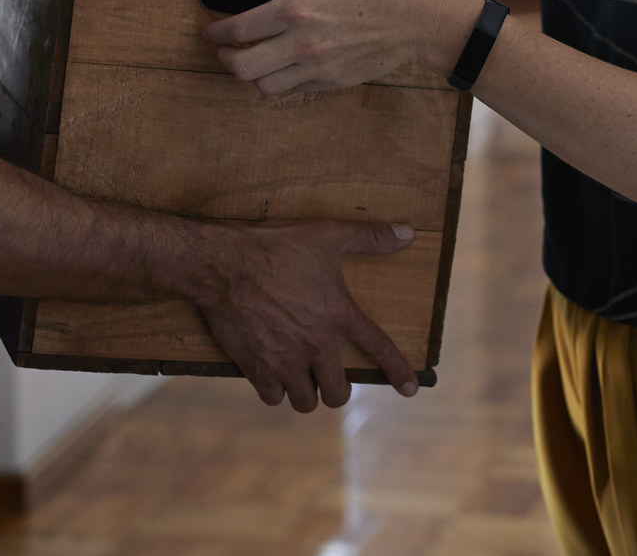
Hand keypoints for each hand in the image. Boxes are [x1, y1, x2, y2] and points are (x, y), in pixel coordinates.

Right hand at [199, 218, 420, 409]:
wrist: (225, 266)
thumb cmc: (277, 248)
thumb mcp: (328, 234)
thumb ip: (370, 237)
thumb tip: (408, 233)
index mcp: (339, 315)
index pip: (379, 348)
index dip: (398, 371)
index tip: (411, 390)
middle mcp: (317, 345)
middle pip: (338, 392)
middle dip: (337, 389)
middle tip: (328, 377)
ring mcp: (287, 361)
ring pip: (306, 402)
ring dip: (308, 394)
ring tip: (303, 380)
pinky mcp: (257, 368)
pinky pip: (273, 398)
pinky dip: (276, 391)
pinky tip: (274, 377)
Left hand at [202, 0, 483, 94]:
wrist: (420, 18)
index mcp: (295, 8)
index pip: (238, 29)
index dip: (216, 32)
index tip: (210, 30)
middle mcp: (301, 44)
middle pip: (243, 67)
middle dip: (226, 58)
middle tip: (225, 48)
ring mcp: (317, 68)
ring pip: (264, 85)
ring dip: (251, 73)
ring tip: (253, 58)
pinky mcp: (332, 82)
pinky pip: (294, 89)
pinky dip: (281, 80)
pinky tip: (286, 63)